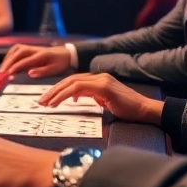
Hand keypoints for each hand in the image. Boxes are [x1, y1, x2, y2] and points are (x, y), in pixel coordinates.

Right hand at [0, 44, 72, 77]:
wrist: (65, 54)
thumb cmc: (60, 63)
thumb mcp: (54, 70)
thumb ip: (42, 72)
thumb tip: (29, 74)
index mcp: (40, 55)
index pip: (25, 60)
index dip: (15, 67)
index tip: (8, 74)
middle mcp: (33, 50)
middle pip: (17, 53)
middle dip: (8, 62)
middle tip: (1, 73)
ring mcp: (30, 48)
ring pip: (15, 50)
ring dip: (7, 58)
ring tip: (3, 69)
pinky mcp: (28, 49)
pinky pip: (16, 50)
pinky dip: (9, 56)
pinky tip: (7, 63)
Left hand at [40, 73, 163, 123]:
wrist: (145, 110)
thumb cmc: (128, 109)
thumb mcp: (106, 102)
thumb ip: (93, 97)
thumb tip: (78, 98)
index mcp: (98, 79)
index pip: (73, 81)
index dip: (59, 89)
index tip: (48, 100)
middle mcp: (99, 76)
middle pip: (69, 80)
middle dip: (53, 90)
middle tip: (41, 102)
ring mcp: (101, 80)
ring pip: (72, 82)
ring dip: (56, 93)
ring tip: (46, 103)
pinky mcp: (104, 86)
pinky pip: (79, 88)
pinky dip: (65, 95)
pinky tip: (58, 103)